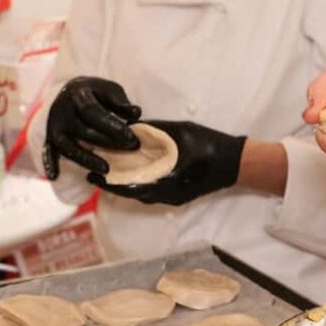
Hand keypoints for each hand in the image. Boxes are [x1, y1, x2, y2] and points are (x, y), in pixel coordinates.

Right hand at [43, 76, 141, 178]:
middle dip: (109, 143)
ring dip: (86, 159)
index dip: (112, 126)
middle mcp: (62, 111)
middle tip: (131, 149)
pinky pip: (49, 153)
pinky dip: (50, 164)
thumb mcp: (110, 91)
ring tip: (106, 170)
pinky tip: (54, 175)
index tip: (132, 138)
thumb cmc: (96, 94)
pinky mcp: (50, 139)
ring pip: (68, 146)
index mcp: (77, 94)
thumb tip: (136, 113)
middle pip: (84, 131)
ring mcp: (54, 127)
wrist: (70, 93)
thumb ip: (122, 103)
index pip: (93, 112)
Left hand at [88, 120, 246, 205]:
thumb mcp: (179, 132)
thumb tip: (129, 127)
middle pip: (131, 193)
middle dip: (112, 183)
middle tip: (93, 172)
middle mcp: (166, 195)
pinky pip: (151, 194)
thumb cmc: (209, 144)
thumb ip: (154, 132)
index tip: (91, 174)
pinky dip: (138, 185)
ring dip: (124, 185)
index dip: (108, 181)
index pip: (129, 186)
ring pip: (141, 195)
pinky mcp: (176, 196)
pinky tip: (130, 174)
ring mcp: (172, 198)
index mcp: (166, 181)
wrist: (234, 162)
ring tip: (108, 173)